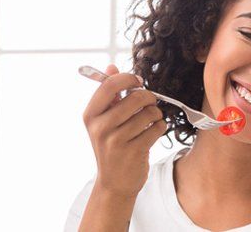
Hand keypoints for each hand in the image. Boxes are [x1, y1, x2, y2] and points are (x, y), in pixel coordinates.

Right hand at [81, 64, 166, 197]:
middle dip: (149, 97)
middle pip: (135, 97)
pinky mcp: (133, 152)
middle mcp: (100, 127)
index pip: (110, 85)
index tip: (138, 82)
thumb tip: (112, 67)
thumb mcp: (103, 121)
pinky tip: (152, 134)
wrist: (114, 182)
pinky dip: (160, 128)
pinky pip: (157, 129)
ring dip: (155, 115)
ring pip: (149, 113)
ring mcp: (116, 141)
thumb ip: (109, 94)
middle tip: (149, 103)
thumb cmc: (111, 146)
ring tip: (150, 122)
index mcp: (90, 115)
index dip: (128, 79)